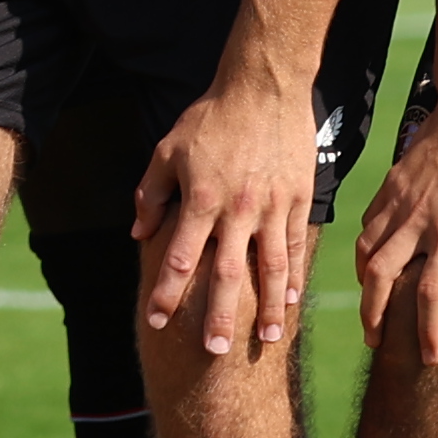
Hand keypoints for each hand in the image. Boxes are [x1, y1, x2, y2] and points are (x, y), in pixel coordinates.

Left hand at [132, 70, 328, 362]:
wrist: (264, 86)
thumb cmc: (210, 118)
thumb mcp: (166, 152)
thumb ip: (151, 195)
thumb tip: (139, 234)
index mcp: (200, 199)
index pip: (180, 259)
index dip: (168, 294)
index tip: (159, 323)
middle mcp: (237, 209)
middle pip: (228, 274)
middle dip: (220, 316)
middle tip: (215, 351)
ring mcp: (272, 206)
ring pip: (270, 267)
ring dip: (267, 307)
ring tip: (267, 339)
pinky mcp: (298, 197)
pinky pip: (296, 244)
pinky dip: (294, 275)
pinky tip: (291, 301)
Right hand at [353, 96, 437, 366]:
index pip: (430, 294)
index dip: (428, 331)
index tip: (429, 359)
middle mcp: (416, 221)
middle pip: (379, 280)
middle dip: (374, 317)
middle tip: (377, 344)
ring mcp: (398, 202)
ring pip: (365, 254)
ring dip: (364, 287)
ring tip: (371, 311)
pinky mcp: (389, 185)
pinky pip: (366, 227)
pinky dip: (364, 252)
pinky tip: (373, 264)